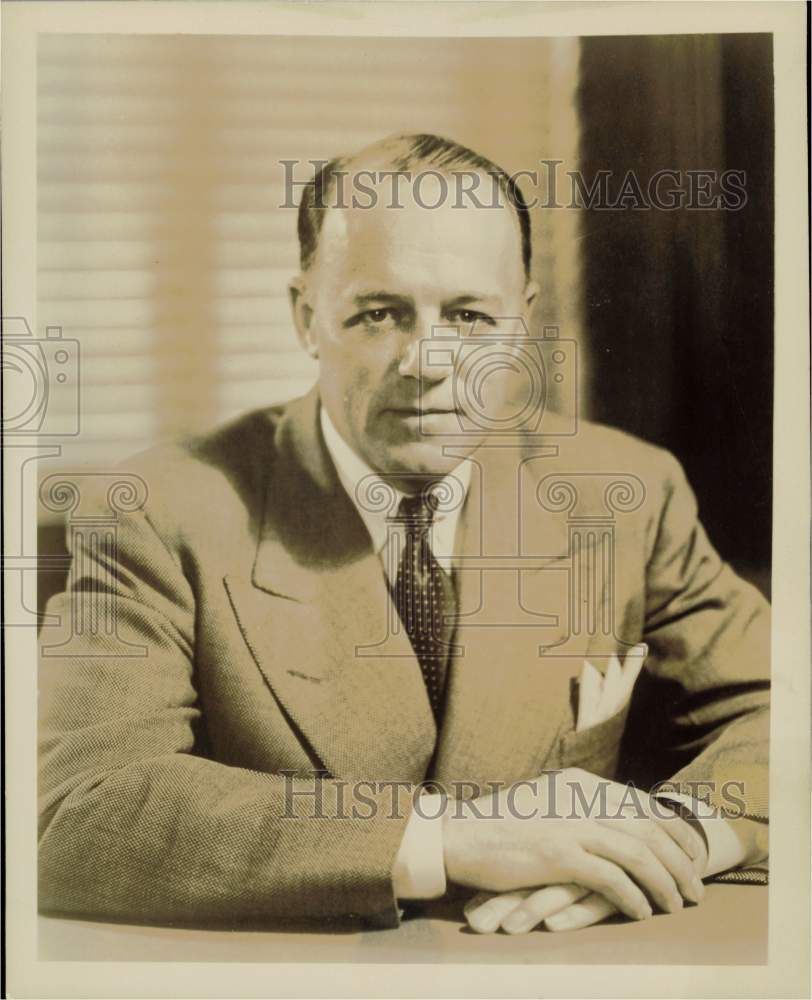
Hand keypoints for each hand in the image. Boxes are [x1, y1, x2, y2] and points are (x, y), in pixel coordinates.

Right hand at [444, 769, 707, 928]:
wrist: (461, 835)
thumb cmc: (499, 825)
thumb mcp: (545, 803)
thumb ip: (576, 808)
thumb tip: (610, 824)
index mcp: (579, 782)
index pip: (641, 804)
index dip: (673, 832)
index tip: (691, 856)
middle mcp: (581, 798)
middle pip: (647, 829)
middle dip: (679, 861)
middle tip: (695, 887)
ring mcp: (570, 825)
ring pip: (637, 854)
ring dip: (664, 883)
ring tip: (676, 905)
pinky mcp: (559, 854)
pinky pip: (611, 879)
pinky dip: (633, 897)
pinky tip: (641, 912)